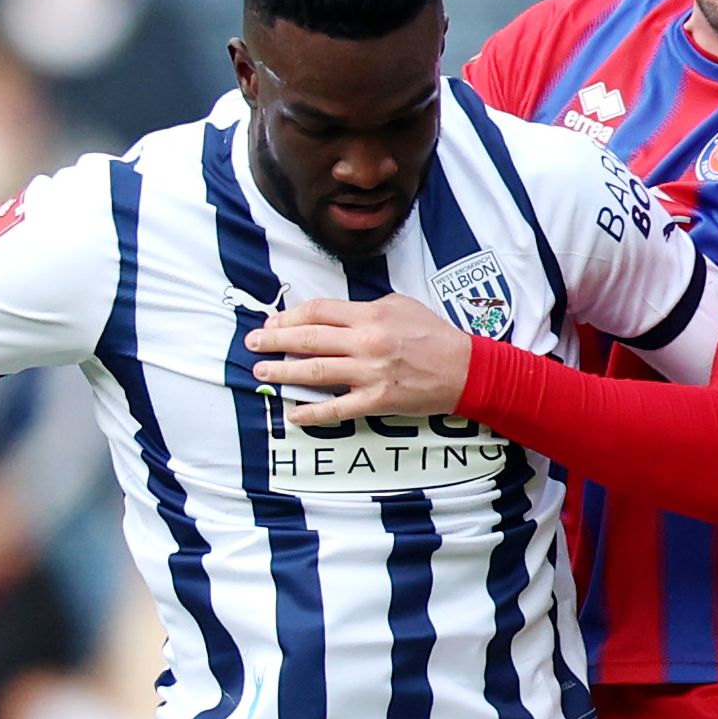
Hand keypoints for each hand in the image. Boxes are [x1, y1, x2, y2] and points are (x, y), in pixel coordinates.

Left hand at [244, 294, 472, 425]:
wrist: (465, 369)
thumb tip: (330, 316)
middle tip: (253, 343)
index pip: (318, 312)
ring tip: (262, 372)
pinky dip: (312, 412)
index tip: (273, 322)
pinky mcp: (377, 400)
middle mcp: (366, 342)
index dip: (289, 317)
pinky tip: (293, 412)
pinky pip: (337, 408)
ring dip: (284, 372)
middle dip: (275, 341)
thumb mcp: (400, 306)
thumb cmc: (433, 334)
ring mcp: (370, 373)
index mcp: (370, 315)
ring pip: (316, 372)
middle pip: (309, 339)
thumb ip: (364, 308)